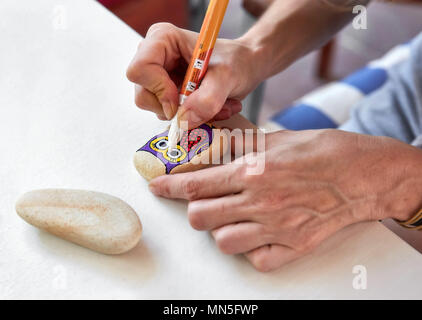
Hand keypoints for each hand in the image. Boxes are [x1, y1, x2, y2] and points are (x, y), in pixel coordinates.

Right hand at [126, 23, 261, 127]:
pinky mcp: (166, 94)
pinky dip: (192, 118)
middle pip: (143, 94)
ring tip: (215, 105)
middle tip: (203, 105)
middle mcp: (155, 57)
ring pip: (156, 109)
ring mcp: (158, 77)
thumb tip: (184, 121)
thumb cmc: (237, 61)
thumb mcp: (227, 78)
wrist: (246, 67)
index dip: (158, 90)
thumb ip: (207, 99)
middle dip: (175, 108)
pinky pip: (169, 116)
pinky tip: (210, 107)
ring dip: (189, 115)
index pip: (139, 70)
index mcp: (162, 39)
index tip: (179, 100)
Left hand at [149, 129, 421, 271]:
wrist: (364, 174)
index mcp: (254, 171)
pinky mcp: (294, 247)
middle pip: (200, 217)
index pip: (196, 184)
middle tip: (204, 200)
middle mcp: (261, 202)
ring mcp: (277, 229)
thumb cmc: (324, 151)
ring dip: (221, 229)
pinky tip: (257, 233)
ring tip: (234, 217)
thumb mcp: (277, 139)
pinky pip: (256, 260)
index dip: (170, 187)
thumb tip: (209, 147)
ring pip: (223, 242)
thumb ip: (239, 146)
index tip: (158, 188)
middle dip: (195, 208)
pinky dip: (251, 249)